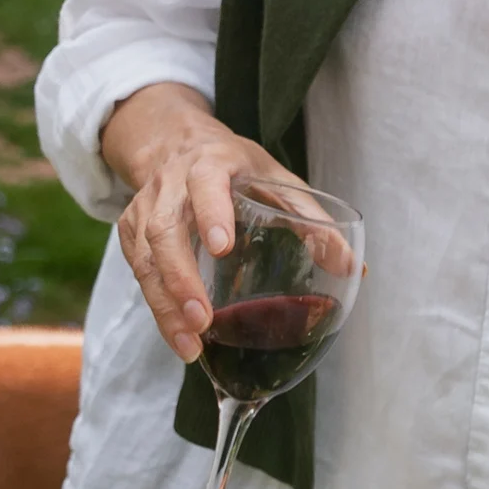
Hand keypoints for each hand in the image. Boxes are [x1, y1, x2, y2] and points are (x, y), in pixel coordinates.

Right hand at [101, 83, 299, 360]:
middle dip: (180, 277)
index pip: (204, 183)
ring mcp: (146, 208)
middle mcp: (170, 184)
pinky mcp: (134, 232)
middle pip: (164, 230)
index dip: (210, 213)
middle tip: (202, 320)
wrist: (176, 142)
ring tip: (189, 346)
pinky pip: (139, 272)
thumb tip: (353, 267)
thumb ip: (315, 221)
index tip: (221, 248)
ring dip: (164, 304)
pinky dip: (158, 308)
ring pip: (144, 257)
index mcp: (210, 163)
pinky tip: (179, 339)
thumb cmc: (237, 168)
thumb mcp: (280, 181)